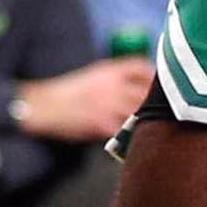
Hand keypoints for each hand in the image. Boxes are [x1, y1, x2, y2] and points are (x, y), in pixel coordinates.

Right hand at [12, 55, 155, 143]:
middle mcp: (111, 85)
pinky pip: (124, 131)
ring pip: (138, 112)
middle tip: (161, 110)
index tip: (158, 85)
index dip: (152, 75)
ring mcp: (107, 105)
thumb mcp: (92, 75)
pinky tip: (133, 139)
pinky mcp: (102, 125)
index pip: (140, 67)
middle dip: (153, 101)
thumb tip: (136, 83)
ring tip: (151, 126)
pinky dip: (130, 134)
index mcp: (108, 70)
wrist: (45, 108)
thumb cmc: (68, 92)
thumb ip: (113, 77)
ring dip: (146, 119)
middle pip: (145, 91)